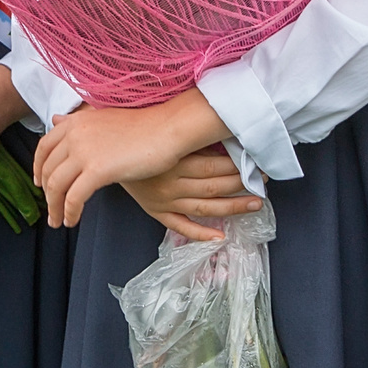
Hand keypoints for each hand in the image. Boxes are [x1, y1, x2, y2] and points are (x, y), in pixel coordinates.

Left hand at [34, 88, 231, 228]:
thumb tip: (57, 120)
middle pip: (49, 170)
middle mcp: (75, 134)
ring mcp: (84, 152)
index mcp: (76, 121)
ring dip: (55, 208)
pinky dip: (70, 212)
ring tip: (58, 221)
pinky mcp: (97, 170)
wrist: (167, 129)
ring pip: (56, 186)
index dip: (39, 167)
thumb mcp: (104, 118)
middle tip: (51, 209)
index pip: (44, 146)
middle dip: (46, 193)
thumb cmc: (144, 126)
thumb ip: (80, 123)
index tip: (40, 182)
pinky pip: (74, 198)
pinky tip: (72, 220)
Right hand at [120, 143, 262, 242]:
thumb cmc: (135, 134)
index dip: (239, 165)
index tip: (258, 162)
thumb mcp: (162, 131)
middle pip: (214, 186)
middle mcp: (170, 183)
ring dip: (233, 207)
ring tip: (256, 203)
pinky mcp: (156, 211)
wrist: (103, 151)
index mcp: (173, 160)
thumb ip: (191, 137)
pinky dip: (200, 233)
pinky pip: (181, 226)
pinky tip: (220, 236)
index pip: (215, 166)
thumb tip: (226, 132)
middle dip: (242, 183)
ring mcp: (164, 200)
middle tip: (263, 180)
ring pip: (205, 207)